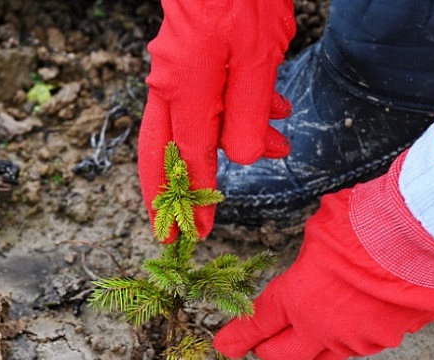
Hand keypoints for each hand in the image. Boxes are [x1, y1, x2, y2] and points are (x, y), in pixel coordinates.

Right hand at [138, 0, 294, 241]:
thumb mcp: (257, 59)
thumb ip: (247, 115)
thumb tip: (241, 159)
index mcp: (184, 92)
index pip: (191, 160)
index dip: (195, 197)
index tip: (196, 231)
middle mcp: (170, 85)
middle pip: (160, 152)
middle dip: (166, 192)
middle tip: (170, 226)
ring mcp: (174, 68)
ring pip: (189, 123)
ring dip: (224, 144)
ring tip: (273, 147)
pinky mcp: (188, 54)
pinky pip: (203, 96)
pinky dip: (234, 109)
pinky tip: (273, 105)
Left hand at [213, 173, 433, 359]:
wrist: (421, 233)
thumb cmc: (366, 223)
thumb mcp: (319, 230)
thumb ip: (308, 260)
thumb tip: (311, 264)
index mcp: (298, 300)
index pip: (258, 326)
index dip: (238, 338)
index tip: (225, 345)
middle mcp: (325, 328)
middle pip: (284, 356)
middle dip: (269, 349)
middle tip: (264, 341)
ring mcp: (362, 338)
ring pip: (328, 352)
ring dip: (315, 340)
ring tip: (317, 319)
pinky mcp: (394, 337)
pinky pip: (367, 340)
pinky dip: (357, 329)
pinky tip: (360, 308)